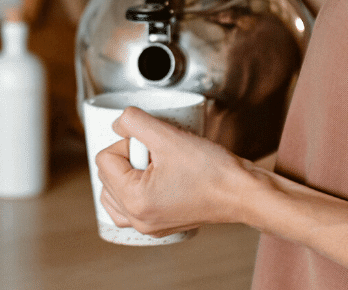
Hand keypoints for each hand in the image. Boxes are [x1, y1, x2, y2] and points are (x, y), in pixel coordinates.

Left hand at [95, 107, 261, 236]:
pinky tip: (156, 179)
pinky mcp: (160, 225)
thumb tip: (117, 123)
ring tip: (159, 167)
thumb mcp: (170, 137)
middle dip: (130, 158)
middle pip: (107, 175)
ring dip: (129, 174)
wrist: (243, 193)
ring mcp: (148, 226)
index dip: (129, 142)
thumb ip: (135, 122)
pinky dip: (135, 190)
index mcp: (134, 201)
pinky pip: (129, 208)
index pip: (104, 159)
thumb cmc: (214, 172)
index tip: (156, 145)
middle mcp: (137, 219)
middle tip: (160, 155)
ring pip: (114, 193)